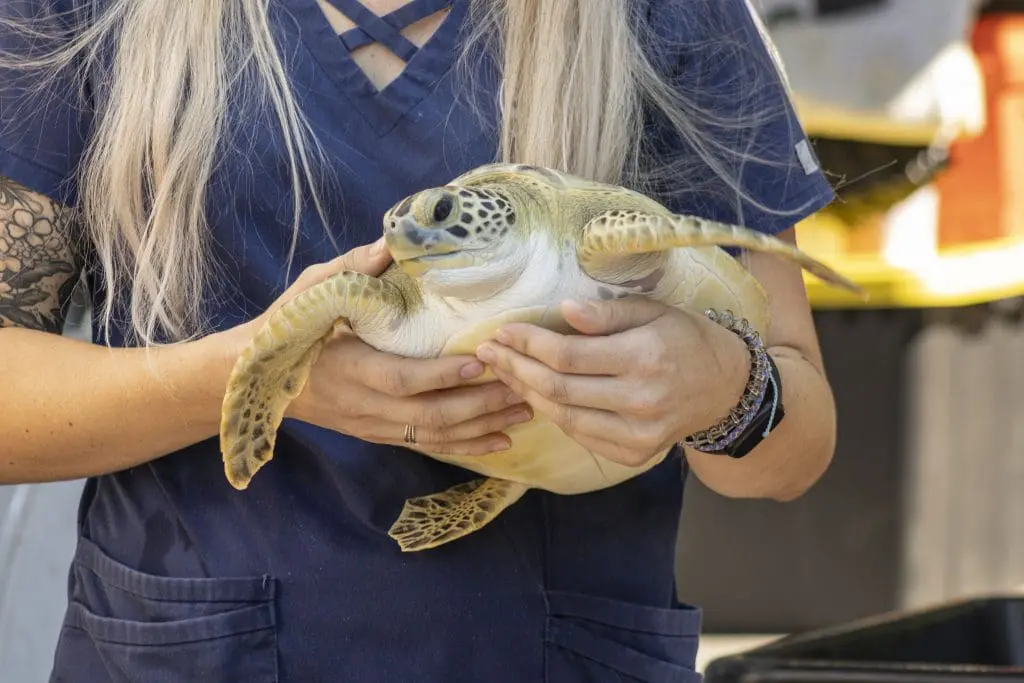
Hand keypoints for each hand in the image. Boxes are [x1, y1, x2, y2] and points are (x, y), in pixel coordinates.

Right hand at [243, 238, 531, 455]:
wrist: (254, 378)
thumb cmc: (286, 326)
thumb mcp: (310, 289)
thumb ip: (350, 269)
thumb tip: (391, 243)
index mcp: (348, 366)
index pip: (401, 378)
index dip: (442, 375)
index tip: (481, 361)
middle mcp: (364, 405)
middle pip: (430, 415)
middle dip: (481, 404)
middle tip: (525, 385)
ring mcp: (373, 425)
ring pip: (435, 435)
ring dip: (484, 425)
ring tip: (528, 408)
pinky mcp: (380, 435)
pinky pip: (428, 445)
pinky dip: (468, 446)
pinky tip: (502, 440)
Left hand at [474, 296, 750, 465]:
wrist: (723, 387)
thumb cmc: (683, 338)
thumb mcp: (653, 311)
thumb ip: (607, 313)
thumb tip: (563, 310)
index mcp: (644, 358)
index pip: (568, 355)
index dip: (528, 344)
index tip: (502, 331)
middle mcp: (640, 401)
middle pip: (558, 389)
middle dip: (515, 369)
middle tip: (487, 353)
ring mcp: (638, 435)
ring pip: (563, 418)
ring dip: (525, 394)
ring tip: (502, 372)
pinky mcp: (635, 455)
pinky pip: (580, 436)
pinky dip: (552, 416)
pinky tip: (533, 395)